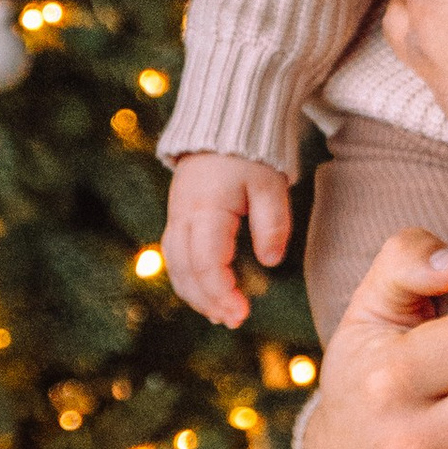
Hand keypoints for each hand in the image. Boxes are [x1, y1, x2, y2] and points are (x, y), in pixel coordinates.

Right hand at [163, 152, 291, 329]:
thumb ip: (272, 223)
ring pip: (175, 266)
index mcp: (205, 209)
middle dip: (207, 301)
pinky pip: (175, 256)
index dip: (221, 294)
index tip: (242, 314)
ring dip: (195, 294)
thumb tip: (270, 262)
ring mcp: (176, 216)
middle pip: (184, 271)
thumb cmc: (250, 155)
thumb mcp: (271, 185)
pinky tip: (208, 292)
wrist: (222, 127)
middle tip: (234, 321)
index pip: (205, 263)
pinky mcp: (177, 217)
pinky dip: (189, 279)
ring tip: (221, 315)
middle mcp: (183, 216)